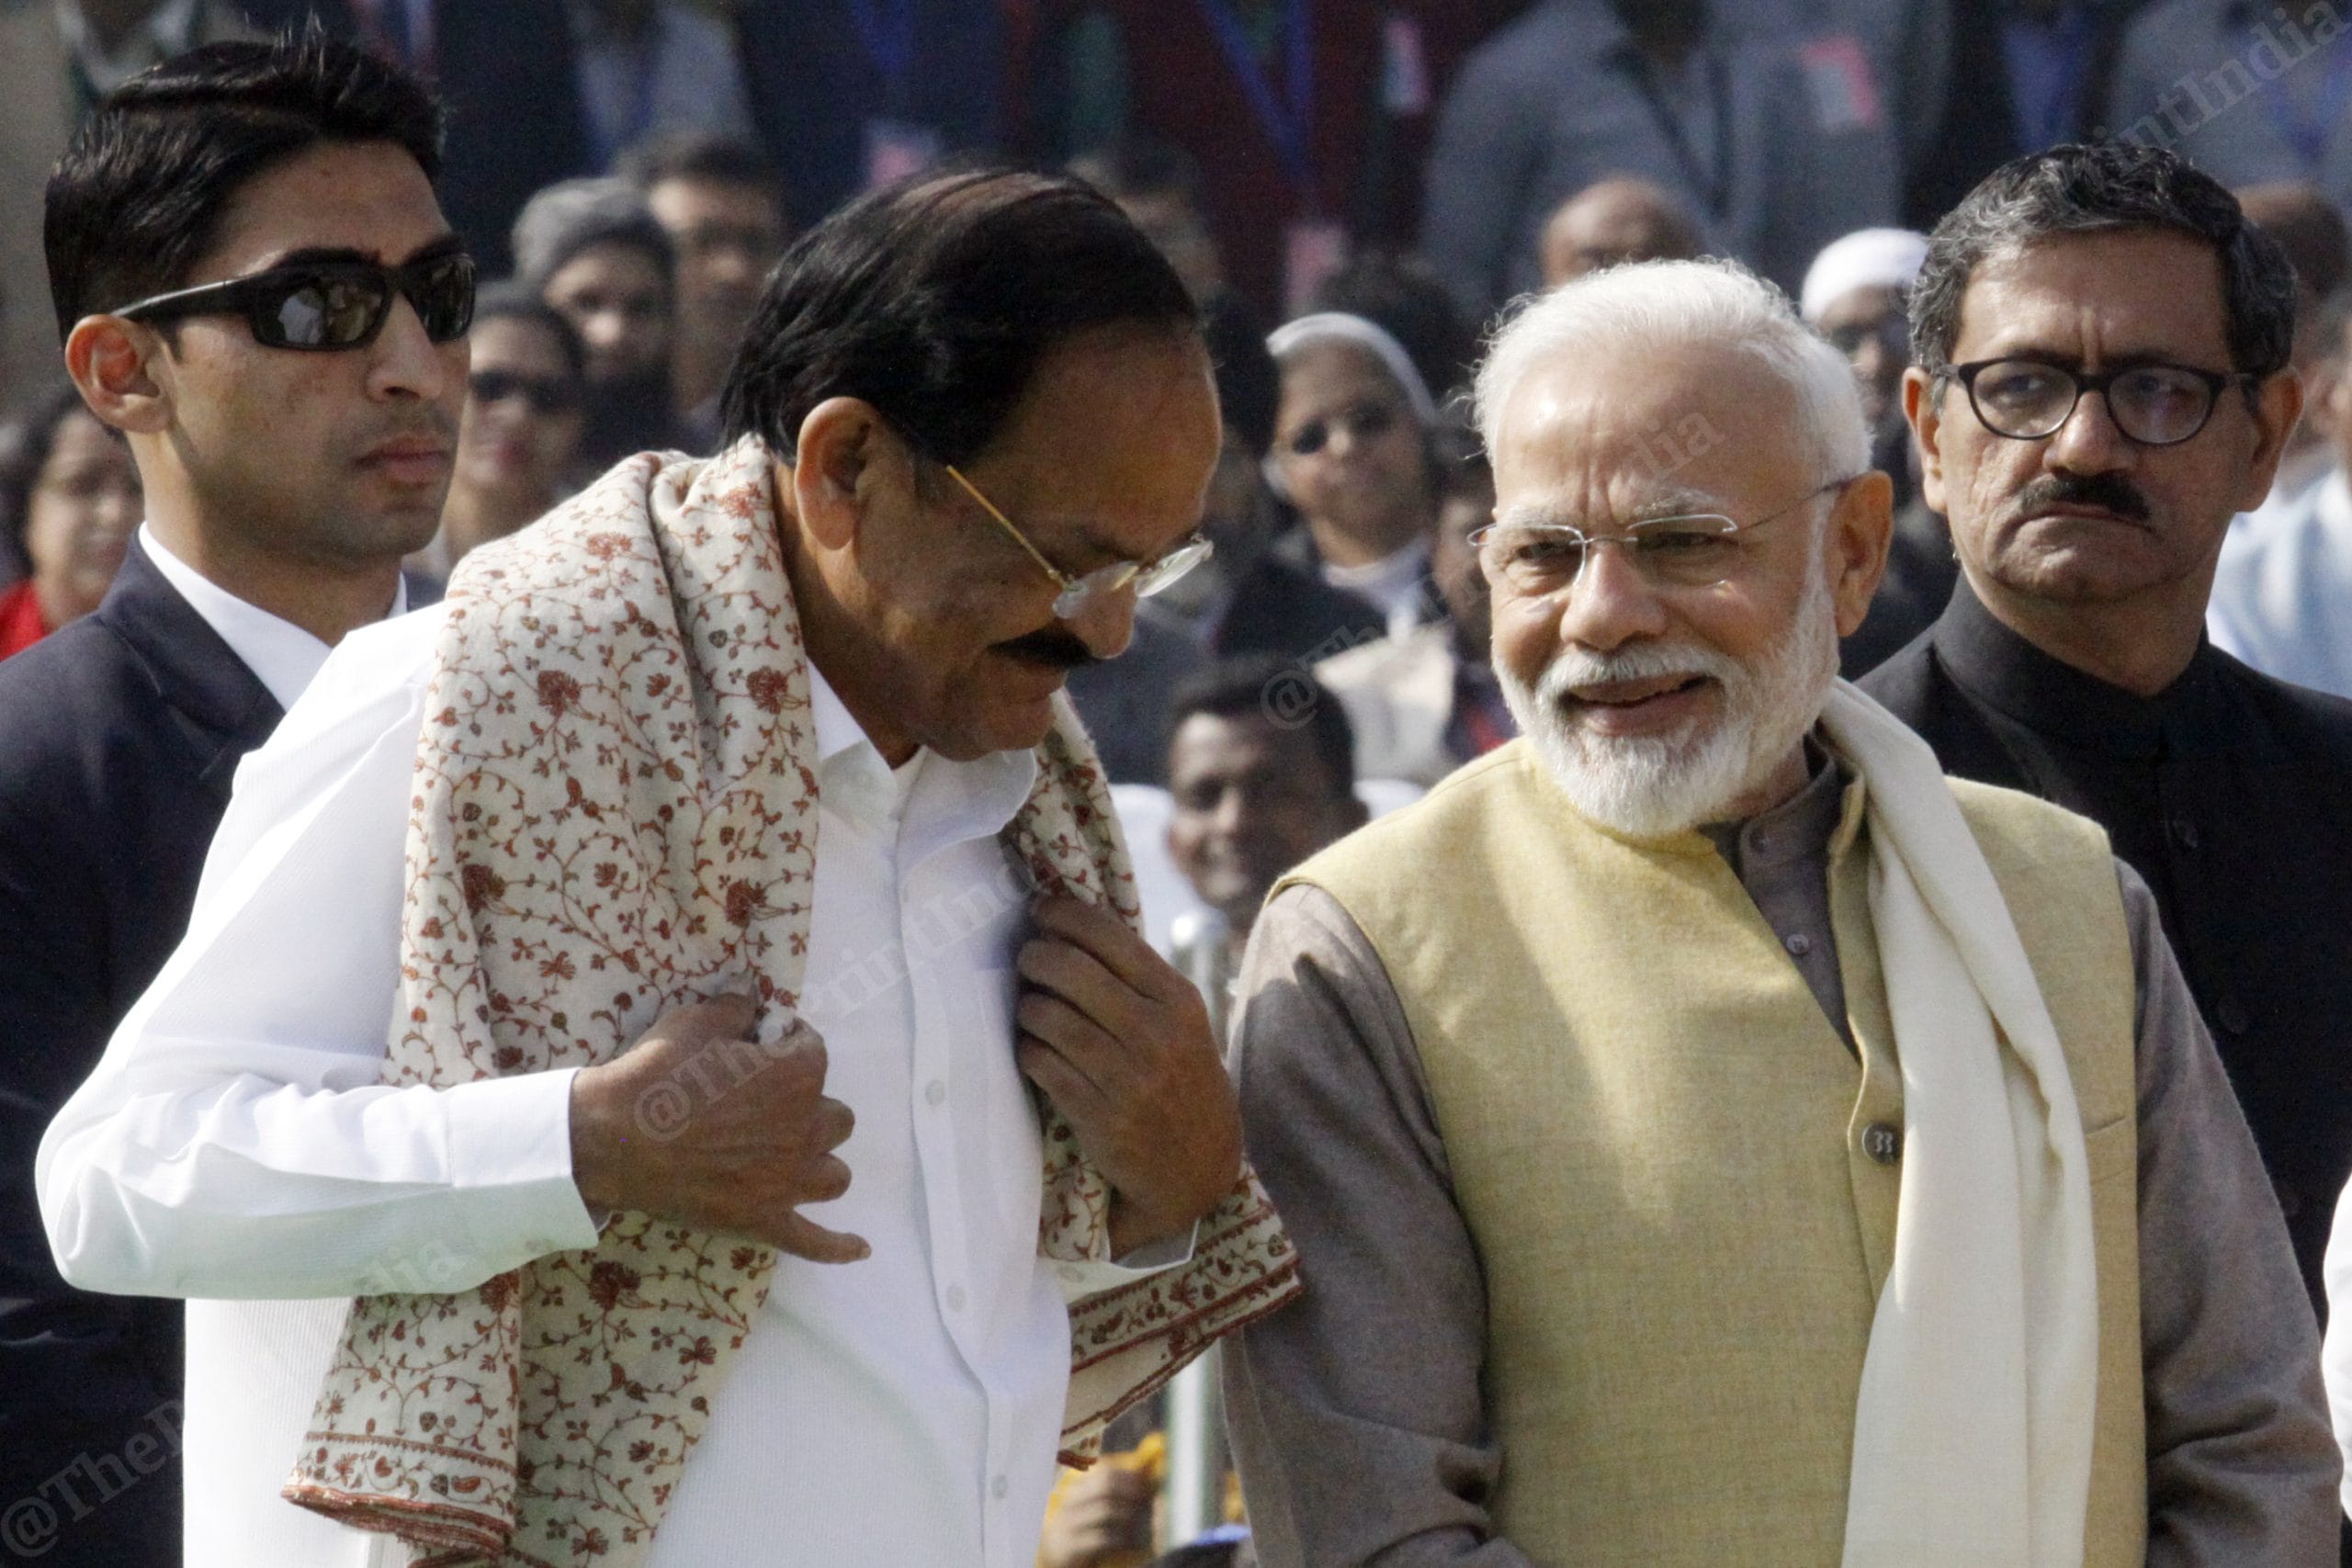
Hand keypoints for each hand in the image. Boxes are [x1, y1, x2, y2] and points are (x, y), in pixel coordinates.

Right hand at [568, 993, 866, 1262]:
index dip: (788, 1045)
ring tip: (790, 1157)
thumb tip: (751, 1005)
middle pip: (835, 1118)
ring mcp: (788, 1181)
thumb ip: (735, 1010)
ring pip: (833, 1175)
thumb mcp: (695, 1021)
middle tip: (766, 1105)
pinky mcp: (764, 1221)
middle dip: (808, 1107)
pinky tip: (860, 1249)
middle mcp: (806, 1129)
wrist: (615, 1137)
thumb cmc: (657, 1075)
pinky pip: (815, 1241)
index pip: (813, 1051)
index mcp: (798, 1076)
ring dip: (817, 1162)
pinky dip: (838, 1246)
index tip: (764, 1046)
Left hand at [1015, 897, 1243, 1254]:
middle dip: (1035, 956)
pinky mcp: (1098, 1116)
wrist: (1199, 1166)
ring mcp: (1126, 1077)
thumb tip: (1070, 927)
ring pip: (1047, 1016)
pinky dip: (1028, 1048)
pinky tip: (1035, 1047)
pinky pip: (1040, 1062)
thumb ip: (1137, 979)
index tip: (1041, 911)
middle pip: (1070, 970)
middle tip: (1027, 958)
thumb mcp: (1182, 1023)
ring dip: (1027, 1005)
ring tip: (1029, 1006)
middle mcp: (1155, 1034)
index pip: (1110, 937)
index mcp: (1177, 1000)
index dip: (1065, 916)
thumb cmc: (1182, 1078)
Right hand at [1038, 1460, 1154, 1567]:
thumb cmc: (1081, 1530)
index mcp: (1076, 1488)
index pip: (1105, 1471)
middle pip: (1105, 1486)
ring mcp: (1068, 1524)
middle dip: (1131, 1492)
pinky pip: (1101, 1538)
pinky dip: (1121, 1539)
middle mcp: (1070, 1502)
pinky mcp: (1070, 1547)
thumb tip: (1145, 1477)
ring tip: (1140, 1524)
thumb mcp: (1090, 1508)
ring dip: (1129, 1516)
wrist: (1054, 1556)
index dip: (1130, 1476)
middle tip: (1147, 1501)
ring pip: (1105, 1510)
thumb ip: (1111, 1494)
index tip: (1146, 1484)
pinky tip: (1130, 1543)